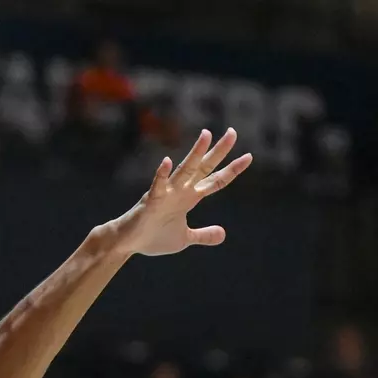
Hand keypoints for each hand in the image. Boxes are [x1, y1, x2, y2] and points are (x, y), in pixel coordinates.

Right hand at [110, 129, 252, 256]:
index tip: (248, 156)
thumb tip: (223, 234)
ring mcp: (166, 194)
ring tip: (206, 135)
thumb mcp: (185, 238)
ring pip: (184, 170)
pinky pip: (157, 186)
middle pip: (203, 167)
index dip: (232, 170)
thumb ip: (203, 235)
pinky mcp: (151, 201)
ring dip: (195, 153)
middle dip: (218, 151)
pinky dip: (162, 174)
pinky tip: (167, 161)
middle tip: (233, 132)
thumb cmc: (153, 237)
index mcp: (189, 198)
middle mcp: (180, 191)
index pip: (215, 180)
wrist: (129, 244)